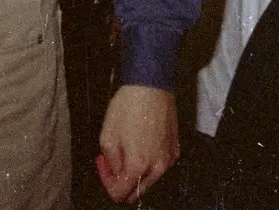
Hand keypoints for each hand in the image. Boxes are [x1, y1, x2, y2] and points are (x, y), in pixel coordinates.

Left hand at [95, 85, 178, 202]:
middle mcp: (157, 167)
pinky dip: (149, 162)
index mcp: (138, 165)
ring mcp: (169, 159)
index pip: (120, 193)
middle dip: (121, 181)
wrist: (151, 85)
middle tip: (111, 161)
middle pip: (137, 192)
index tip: (104, 165)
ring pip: (149, 180)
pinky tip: (140, 144)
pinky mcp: (175, 149)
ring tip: (125, 150)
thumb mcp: (107, 135)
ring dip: (135, 172)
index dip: (107, 182)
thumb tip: (114, 171)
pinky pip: (160, 166)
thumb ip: (110, 161)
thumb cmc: (128, 106)